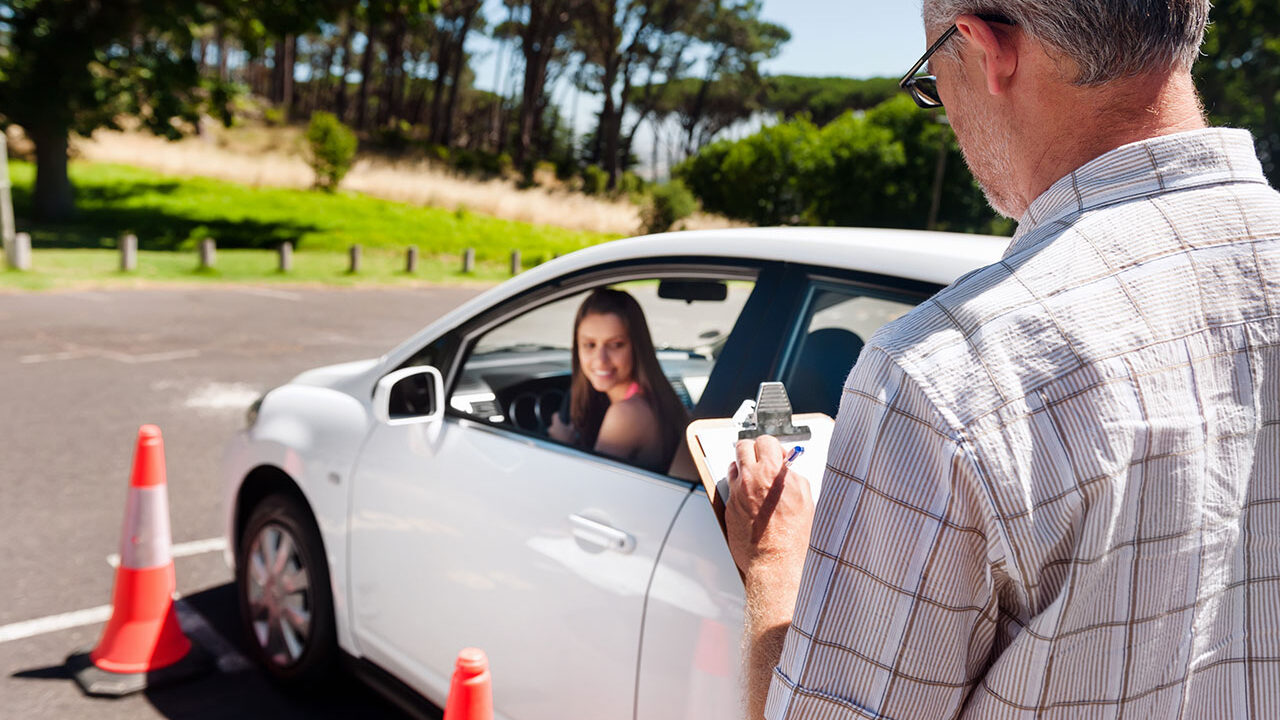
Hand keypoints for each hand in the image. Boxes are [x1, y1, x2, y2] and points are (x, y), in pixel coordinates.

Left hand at [547, 412, 573, 442]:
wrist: (564, 450)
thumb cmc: (569, 439)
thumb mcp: (572, 430)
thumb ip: (570, 424)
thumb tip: (569, 422)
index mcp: (556, 424)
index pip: (555, 415)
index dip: (558, 414)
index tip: (560, 415)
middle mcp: (551, 428)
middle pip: (554, 423)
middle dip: (559, 425)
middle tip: (564, 427)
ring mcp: (550, 434)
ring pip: (554, 429)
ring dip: (558, 430)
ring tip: (564, 434)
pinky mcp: (550, 439)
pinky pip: (553, 434)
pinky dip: (557, 435)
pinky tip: (562, 438)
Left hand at [725, 436, 814, 582]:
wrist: (775, 561)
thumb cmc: (793, 536)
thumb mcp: (805, 498)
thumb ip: (793, 477)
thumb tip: (786, 470)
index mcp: (771, 473)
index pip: (765, 441)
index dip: (772, 447)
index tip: (777, 455)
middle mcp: (749, 479)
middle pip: (743, 447)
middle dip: (753, 450)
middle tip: (763, 460)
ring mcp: (736, 493)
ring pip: (733, 466)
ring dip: (744, 468)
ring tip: (756, 479)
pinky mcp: (729, 507)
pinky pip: (731, 488)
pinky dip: (740, 489)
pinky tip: (752, 500)